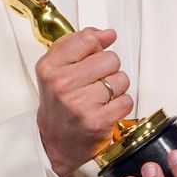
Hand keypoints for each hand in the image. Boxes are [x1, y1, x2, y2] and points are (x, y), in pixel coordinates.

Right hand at [36, 28, 132, 176]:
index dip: (97, 45)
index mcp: (50, 67)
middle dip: (108, 69)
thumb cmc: (58, 105)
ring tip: (101, 97)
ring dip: (116, 88)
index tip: (96, 52)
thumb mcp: (57, 69)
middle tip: (95, 81)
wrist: (55, 143)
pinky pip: (126, 100)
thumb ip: (79, 45)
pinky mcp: (97, 122)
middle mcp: (62, 85)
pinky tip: (106, 109)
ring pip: (121, 79)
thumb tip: (107, 33)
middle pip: (109, 59)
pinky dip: (121, 104)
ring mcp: (80, 104)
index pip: (87, 39)